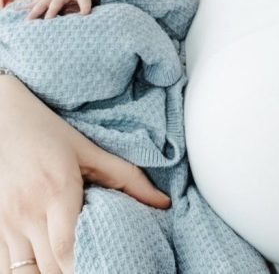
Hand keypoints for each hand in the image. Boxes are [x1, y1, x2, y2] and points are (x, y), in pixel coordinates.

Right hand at [0, 76, 170, 273]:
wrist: (1, 118)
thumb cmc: (48, 132)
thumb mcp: (89, 150)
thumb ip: (128, 179)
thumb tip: (163, 203)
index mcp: (56, 191)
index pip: (66, 248)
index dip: (84, 268)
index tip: (107, 266)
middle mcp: (27, 211)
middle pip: (48, 266)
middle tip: (97, 266)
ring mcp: (5, 222)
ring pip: (21, 273)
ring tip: (71, 270)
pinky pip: (3, 266)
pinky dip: (23, 273)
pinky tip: (42, 268)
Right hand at [25, 0, 99, 20]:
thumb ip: (89, 7)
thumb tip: (86, 18)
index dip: (85, 5)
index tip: (85, 14)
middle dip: (53, 9)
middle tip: (48, 20)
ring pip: (44, 2)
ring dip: (37, 11)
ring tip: (29, 21)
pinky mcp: (49, 0)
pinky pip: (37, 4)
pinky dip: (28, 9)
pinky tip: (17, 13)